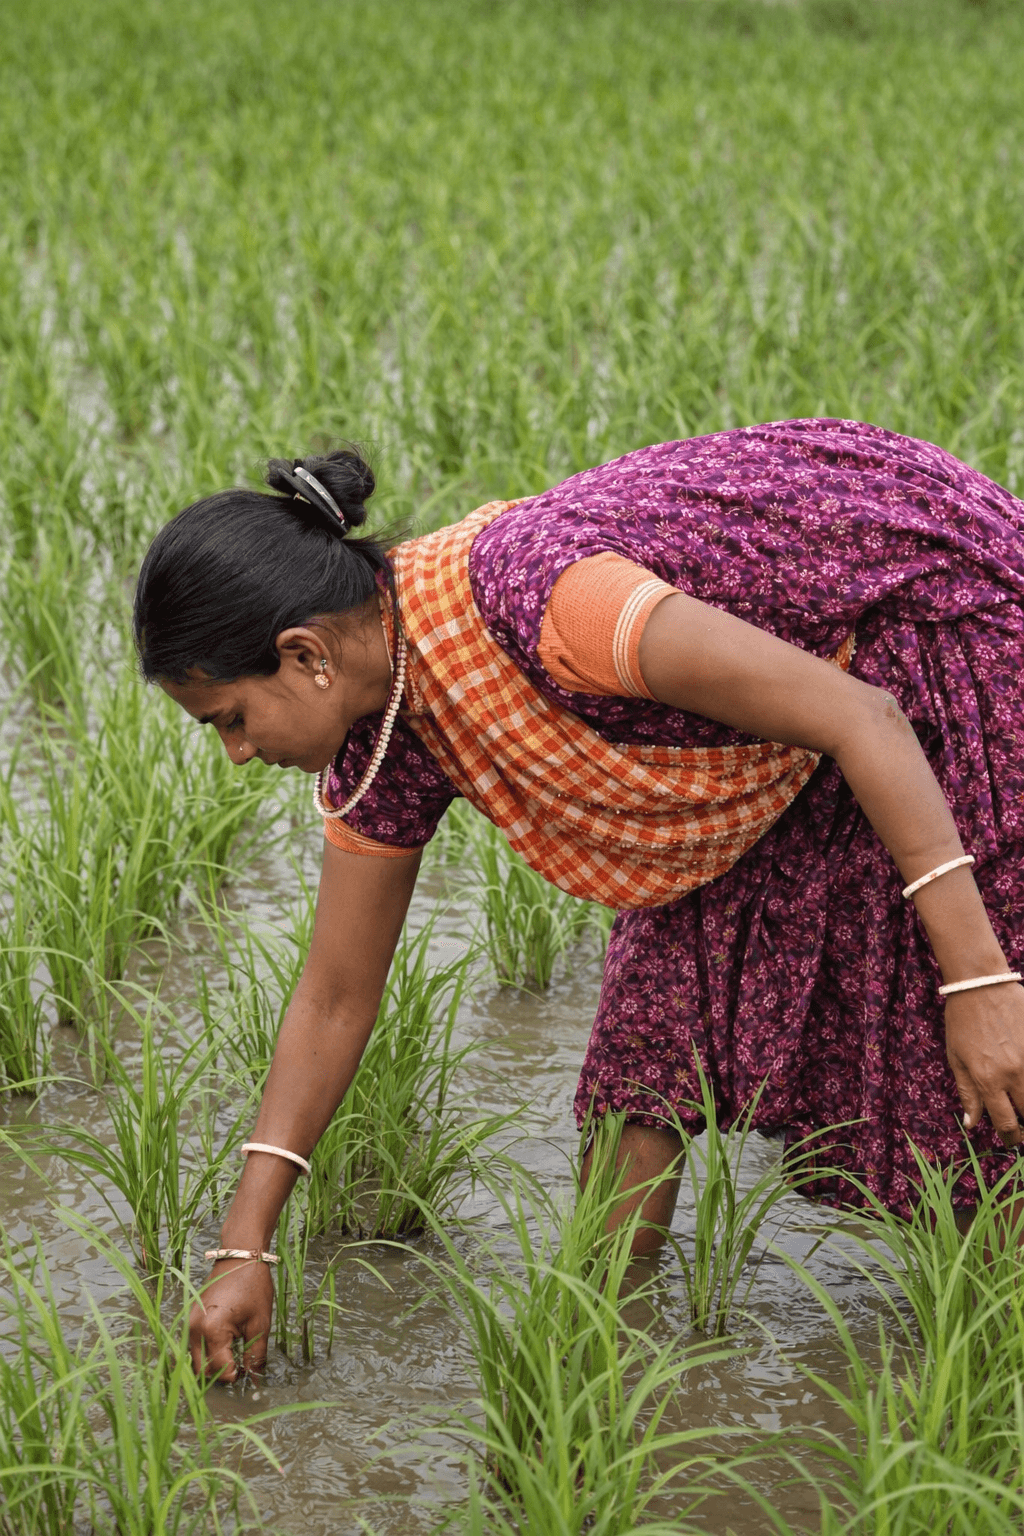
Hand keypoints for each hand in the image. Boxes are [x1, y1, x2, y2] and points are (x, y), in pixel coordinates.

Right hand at [188, 1258, 273, 1382]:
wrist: (239, 1257)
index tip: (249, 1366)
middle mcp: (194, 1330)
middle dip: (221, 1373)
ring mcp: (188, 1325)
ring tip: (233, 1352)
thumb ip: (256, 1356)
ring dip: (213, 1364)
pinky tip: (224, 1343)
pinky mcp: (189, 1321)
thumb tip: (255, 1381)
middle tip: (241, 1362)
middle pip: (202, 1371)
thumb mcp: (260, 1323)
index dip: (237, 1375)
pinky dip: (207, 1353)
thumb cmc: (253, 1286)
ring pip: (195, 1362)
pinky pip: (194, 1348)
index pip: (220, 1371)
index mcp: (212, 1330)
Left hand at [945, 982, 1023, 1147]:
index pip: (1006, 1123)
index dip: (1011, 1138)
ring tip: (1022, 1098)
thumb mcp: (956, 1059)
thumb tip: (972, 1124)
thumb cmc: (962, 1022)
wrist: (981, 985)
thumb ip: (967, 1093)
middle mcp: (1013, 1073)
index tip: (1013, 1141)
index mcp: (988, 1080)